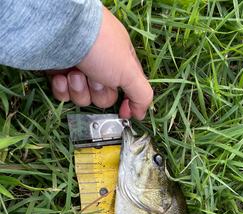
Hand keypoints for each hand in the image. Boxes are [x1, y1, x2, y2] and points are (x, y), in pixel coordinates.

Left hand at [46, 5, 152, 119]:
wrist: (62, 30)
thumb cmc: (100, 45)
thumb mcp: (130, 72)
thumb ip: (142, 94)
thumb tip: (142, 113)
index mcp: (121, 62)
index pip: (130, 90)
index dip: (127, 104)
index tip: (123, 114)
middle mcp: (101, 66)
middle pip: (104, 98)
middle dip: (98, 93)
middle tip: (95, 78)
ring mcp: (80, 69)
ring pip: (84, 98)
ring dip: (80, 89)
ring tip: (75, 73)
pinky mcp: (60, 72)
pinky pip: (64, 94)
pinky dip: (62, 89)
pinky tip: (62, 76)